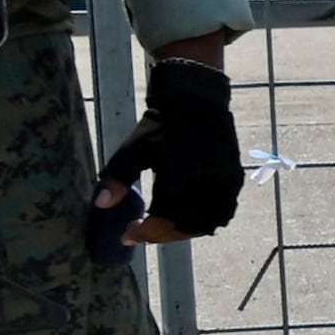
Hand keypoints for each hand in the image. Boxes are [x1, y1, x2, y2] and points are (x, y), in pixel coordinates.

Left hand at [93, 56, 247, 243]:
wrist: (197, 100)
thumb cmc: (162, 124)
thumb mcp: (133, 150)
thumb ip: (116, 179)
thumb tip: (100, 205)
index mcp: (181, 178)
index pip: (163, 218)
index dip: (145, 232)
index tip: (127, 235)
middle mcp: (207, 184)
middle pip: (186, 226)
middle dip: (162, 234)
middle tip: (142, 233)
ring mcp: (224, 184)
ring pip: (207, 223)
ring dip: (184, 230)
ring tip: (164, 228)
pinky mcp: (234, 180)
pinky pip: (223, 211)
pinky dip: (205, 220)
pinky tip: (188, 218)